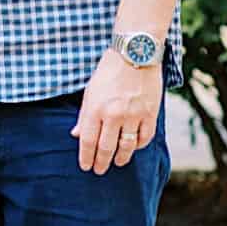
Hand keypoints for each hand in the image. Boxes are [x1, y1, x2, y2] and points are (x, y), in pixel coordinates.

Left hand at [73, 48, 163, 173]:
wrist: (134, 55)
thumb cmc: (108, 73)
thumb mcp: (89, 93)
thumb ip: (84, 116)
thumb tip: (76, 135)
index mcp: (95, 110)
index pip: (88, 141)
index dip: (86, 157)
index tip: (85, 166)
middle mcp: (113, 115)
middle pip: (106, 148)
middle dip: (101, 163)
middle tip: (99, 171)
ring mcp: (133, 115)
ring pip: (127, 146)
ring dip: (121, 158)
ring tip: (117, 163)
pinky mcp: (150, 113)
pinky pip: (145, 137)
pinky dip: (139, 145)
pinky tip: (134, 148)